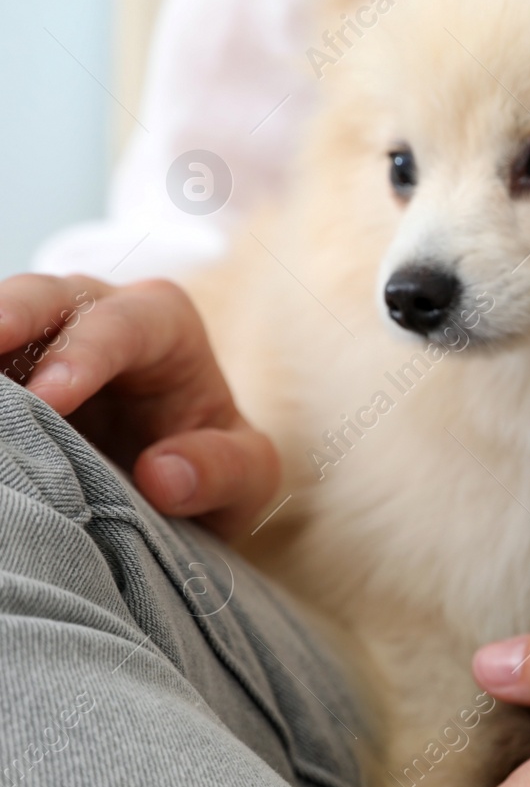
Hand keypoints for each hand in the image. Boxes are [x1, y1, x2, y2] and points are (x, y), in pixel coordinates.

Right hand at [0, 273, 279, 537]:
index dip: (84, 354)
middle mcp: (91, 315)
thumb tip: (164, 474)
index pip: (124, 324)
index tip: (51, 397)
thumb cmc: (213, 465)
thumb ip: (224, 470)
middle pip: (41, 298)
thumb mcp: (248, 478)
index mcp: (161, 323)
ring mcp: (31, 340)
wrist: (174, 488)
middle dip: (3, 318)